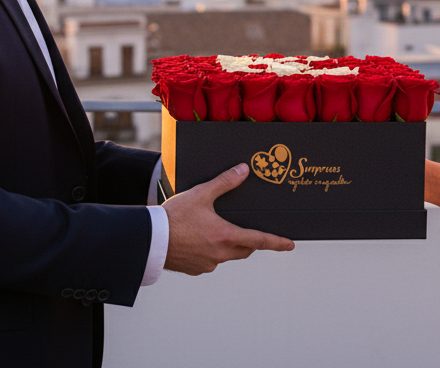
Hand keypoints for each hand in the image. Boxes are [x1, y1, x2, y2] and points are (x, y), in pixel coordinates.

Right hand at [162, 163, 294, 275]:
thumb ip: (224, 182)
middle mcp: (220, 254)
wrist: (150, 239)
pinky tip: (198, 240)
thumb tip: (243, 170)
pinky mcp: (195, 269)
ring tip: (215, 230)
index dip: (277, 242)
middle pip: (244, 249)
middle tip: (249, 231)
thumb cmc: (174, 217)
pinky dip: (209, 251)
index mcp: (226, 236)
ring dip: (227, 245)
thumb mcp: (201, 194)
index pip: (259, 240)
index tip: (289, 245)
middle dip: (250, 241)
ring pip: (226, 255)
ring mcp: (207, 264)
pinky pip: (210, 261)